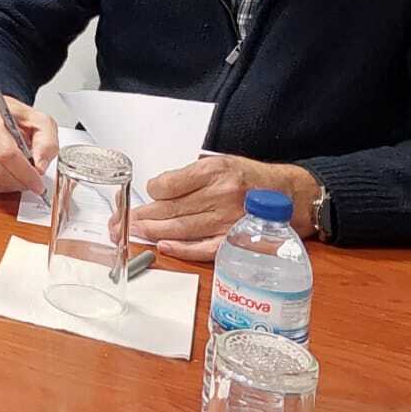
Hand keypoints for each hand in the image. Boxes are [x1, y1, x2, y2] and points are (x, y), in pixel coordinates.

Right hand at [0, 93, 59, 195]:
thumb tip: (39, 167)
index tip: (38, 183)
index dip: (24, 173)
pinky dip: (0, 185)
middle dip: (19, 182)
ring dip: (11, 186)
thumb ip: (47, 143)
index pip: (6, 152)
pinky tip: (9, 175)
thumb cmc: (16, 118)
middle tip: (33, 183)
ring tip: (22, 177)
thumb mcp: (41, 122)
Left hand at [133, 155, 318, 261]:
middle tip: (119, 222)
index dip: (152, 191)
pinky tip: (163, 246)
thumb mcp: (221, 163)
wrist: (291, 195)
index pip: (169, 184)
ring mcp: (230, 221)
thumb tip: (158, 191)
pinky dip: (182, 249)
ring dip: (153, 232)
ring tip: (132, 233)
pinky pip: (203, 248)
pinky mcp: (237, 241)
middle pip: (171, 209)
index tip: (145, 195)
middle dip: (141, 216)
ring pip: (181, 228)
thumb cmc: (251, 178)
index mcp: (215, 171)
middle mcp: (222, 195)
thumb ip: (192, 177)